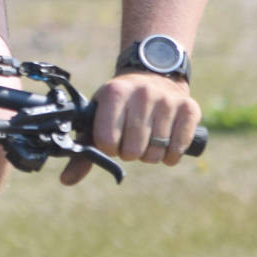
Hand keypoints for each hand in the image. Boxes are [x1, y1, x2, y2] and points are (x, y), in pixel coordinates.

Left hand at [60, 73, 201, 186]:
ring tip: (148, 138)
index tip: (112, 140)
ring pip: (156, 152)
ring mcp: (167, 100)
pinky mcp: (189, 109)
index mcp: (114, 93)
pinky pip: (178, 148)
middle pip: (133, 151)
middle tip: (131, 140)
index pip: (107, 141)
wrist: (153, 75)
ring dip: (150, 154)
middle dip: (130, 153)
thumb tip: (66, 181)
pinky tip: (165, 144)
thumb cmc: (120, 105)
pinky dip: (171, 155)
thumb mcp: (98, 118)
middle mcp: (142, 93)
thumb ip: (83, 150)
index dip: (109, 148)